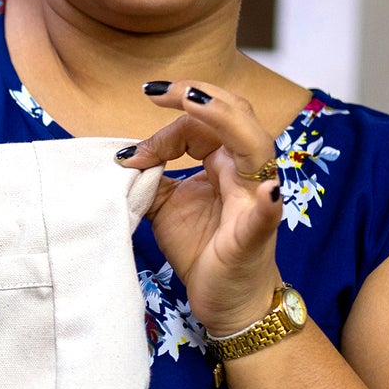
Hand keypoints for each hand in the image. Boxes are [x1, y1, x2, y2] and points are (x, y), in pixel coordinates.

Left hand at [116, 80, 284, 336]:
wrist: (226, 299)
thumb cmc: (202, 248)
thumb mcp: (165, 207)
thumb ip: (149, 178)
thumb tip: (122, 158)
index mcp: (226, 162)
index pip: (199, 126)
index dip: (162, 131)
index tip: (129, 156)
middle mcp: (246, 172)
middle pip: (233, 116)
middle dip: (197, 96)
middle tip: (156, 90)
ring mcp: (256, 200)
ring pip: (255, 146)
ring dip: (225, 119)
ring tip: (195, 102)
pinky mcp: (256, 235)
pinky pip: (266, 213)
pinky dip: (266, 201)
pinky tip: (264, 191)